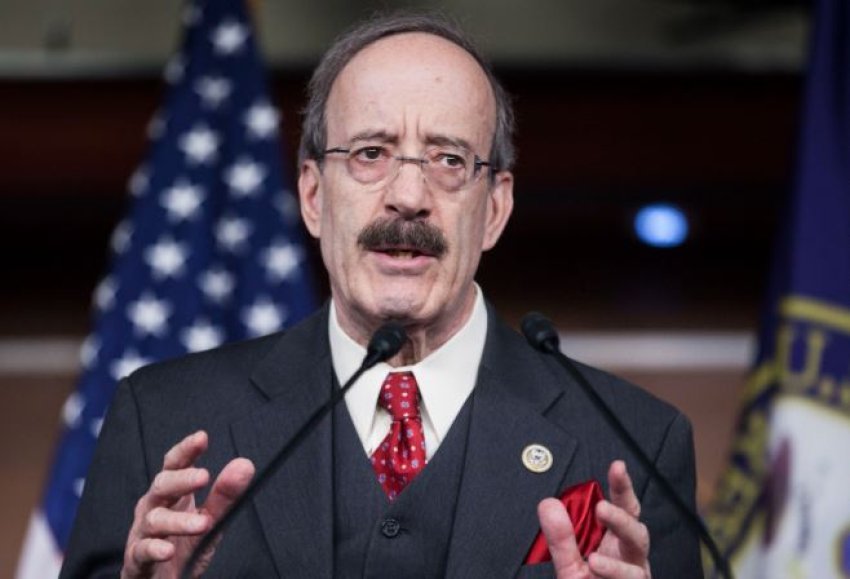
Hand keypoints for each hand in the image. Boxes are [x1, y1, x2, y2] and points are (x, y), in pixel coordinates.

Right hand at [121, 431, 254, 578]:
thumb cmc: (182, 548)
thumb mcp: (209, 521)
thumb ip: (225, 495)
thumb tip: (245, 464)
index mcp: (171, 494)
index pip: (175, 465)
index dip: (186, 450)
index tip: (201, 437)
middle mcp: (153, 508)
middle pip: (161, 486)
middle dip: (181, 480)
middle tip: (204, 476)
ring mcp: (142, 533)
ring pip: (155, 520)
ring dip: (178, 521)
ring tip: (202, 523)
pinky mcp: (136, 560)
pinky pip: (141, 551)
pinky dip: (154, 549)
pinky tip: (168, 549)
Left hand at [537, 461, 650, 577]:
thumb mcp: (569, 566)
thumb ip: (560, 538)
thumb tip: (549, 504)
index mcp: (616, 542)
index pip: (624, 508)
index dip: (622, 487)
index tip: (617, 466)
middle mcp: (630, 558)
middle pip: (637, 530)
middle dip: (622, 518)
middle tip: (602, 509)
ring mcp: (636, 577)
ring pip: (638, 561)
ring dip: (616, 559)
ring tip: (594, 557)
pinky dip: (614, 574)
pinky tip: (597, 567)